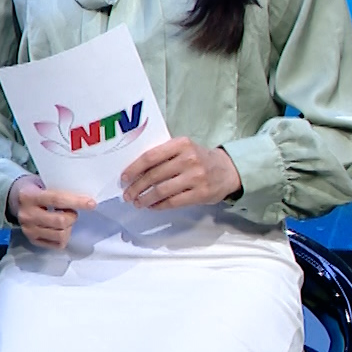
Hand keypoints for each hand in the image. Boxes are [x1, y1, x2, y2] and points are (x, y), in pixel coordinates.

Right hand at [7, 175, 97, 249]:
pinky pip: (56, 245)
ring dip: (69, 228)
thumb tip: (85, 199)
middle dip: (72, 216)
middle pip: (60, 221)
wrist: (14, 198)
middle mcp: (27, 214)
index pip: (56, 200)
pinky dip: (63, 238)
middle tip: (71, 211)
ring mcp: (28, 229)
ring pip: (60, 235)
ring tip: (65, 220)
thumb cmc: (35, 188)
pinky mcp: (32, 240)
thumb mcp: (43, 182)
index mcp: (29, 196)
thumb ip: (59, 190)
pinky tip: (60, 229)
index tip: (91, 203)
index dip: (76, 202)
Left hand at [119, 138, 241, 209]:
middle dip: (136, 187)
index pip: (150, 156)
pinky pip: (173, 202)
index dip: (134, 168)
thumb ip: (163, 154)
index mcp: (181, 144)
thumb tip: (134, 169)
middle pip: (154, 175)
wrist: (227, 170)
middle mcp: (189, 159)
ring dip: (145, 198)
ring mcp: (196, 177)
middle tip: (127, 195)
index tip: (124, 178)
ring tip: (137, 202)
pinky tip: (152, 206)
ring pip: (162, 191)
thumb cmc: (199, 158)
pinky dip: (159, 206)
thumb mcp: (183, 148)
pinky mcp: (201, 194)